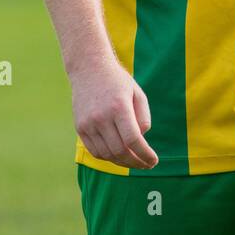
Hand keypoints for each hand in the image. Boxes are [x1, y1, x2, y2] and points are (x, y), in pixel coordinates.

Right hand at [69, 56, 158, 170]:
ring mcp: (88, 123)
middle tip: (146, 165)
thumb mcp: (138, 94)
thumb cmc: (118, 82)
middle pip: (120, 151)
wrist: (89, 69)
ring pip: (107, 154)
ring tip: (134, 161)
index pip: (133, 140)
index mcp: (119, 107)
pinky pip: (94, 151)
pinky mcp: (80, 127)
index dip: (145, 155)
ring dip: (122, 162)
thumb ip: (143, 118)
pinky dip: (108, 157)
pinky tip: (118, 156)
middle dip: (136, 162)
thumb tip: (141, 141)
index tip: (154, 161)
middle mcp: (101, 117)